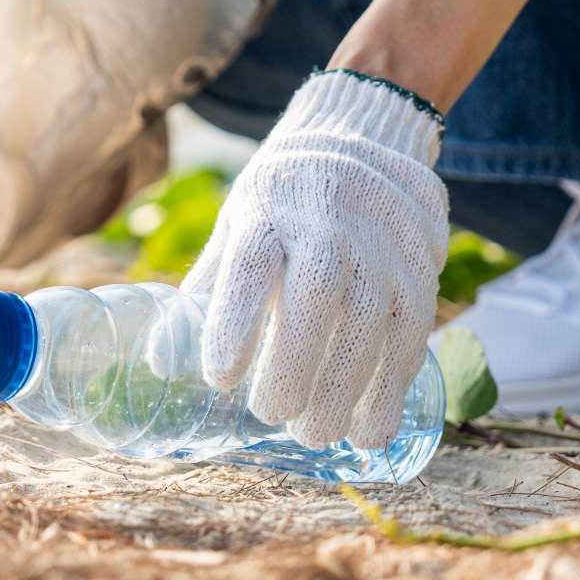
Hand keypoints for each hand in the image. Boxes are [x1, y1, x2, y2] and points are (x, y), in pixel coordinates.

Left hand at [182, 71, 447, 447]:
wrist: (364, 145)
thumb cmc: (282, 206)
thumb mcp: (236, 227)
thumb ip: (205, 293)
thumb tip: (159, 362)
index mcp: (268, 211)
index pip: (250, 262)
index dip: (235, 321)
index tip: (219, 377)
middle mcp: (327, 223)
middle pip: (316, 293)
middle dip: (296, 364)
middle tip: (272, 415)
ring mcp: (380, 246)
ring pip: (370, 320)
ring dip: (343, 389)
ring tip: (314, 435)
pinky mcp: (420, 271)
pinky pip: (411, 335)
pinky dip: (389, 390)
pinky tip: (367, 430)